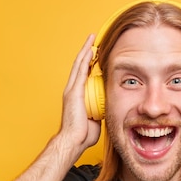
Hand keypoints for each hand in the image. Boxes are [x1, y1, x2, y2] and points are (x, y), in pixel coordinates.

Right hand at [59, 34, 100, 149]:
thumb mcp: (96, 118)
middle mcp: (72, 89)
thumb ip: (100, 109)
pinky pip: (80, 71)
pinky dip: (85, 59)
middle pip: (80, 65)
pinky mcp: (74, 91)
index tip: (96, 53)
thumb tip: (109, 107)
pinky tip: (90, 49)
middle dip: (87, 51)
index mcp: (77, 95)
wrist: (74, 140)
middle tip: (93, 39)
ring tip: (92, 39)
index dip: (89, 62)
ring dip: (86, 50)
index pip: (83, 74)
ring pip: (79, 64)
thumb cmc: (83, 134)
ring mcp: (72, 89)